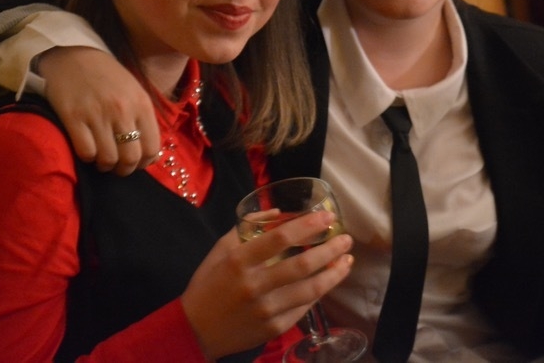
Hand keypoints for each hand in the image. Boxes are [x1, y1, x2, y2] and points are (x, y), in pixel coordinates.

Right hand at [37, 47, 159, 174]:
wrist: (74, 57)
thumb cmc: (107, 76)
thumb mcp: (134, 91)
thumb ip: (142, 118)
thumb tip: (148, 153)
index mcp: (141, 104)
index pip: (152, 148)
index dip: (144, 163)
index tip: (136, 163)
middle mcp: (122, 110)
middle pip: (130, 158)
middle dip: (124, 169)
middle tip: (117, 166)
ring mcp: (97, 114)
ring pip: (108, 159)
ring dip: (105, 165)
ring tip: (102, 158)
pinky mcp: (73, 117)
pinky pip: (86, 151)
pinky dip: (88, 156)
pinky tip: (87, 149)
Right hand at [182, 211, 354, 358]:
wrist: (196, 331)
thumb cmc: (209, 285)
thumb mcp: (221, 250)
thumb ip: (248, 228)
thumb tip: (280, 212)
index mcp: (239, 261)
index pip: (281, 238)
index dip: (309, 225)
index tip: (328, 217)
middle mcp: (255, 285)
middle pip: (303, 264)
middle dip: (331, 249)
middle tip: (346, 239)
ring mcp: (267, 309)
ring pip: (311, 289)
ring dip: (334, 273)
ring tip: (347, 260)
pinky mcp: (274, 327)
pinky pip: (304, 307)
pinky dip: (320, 292)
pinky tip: (329, 280)